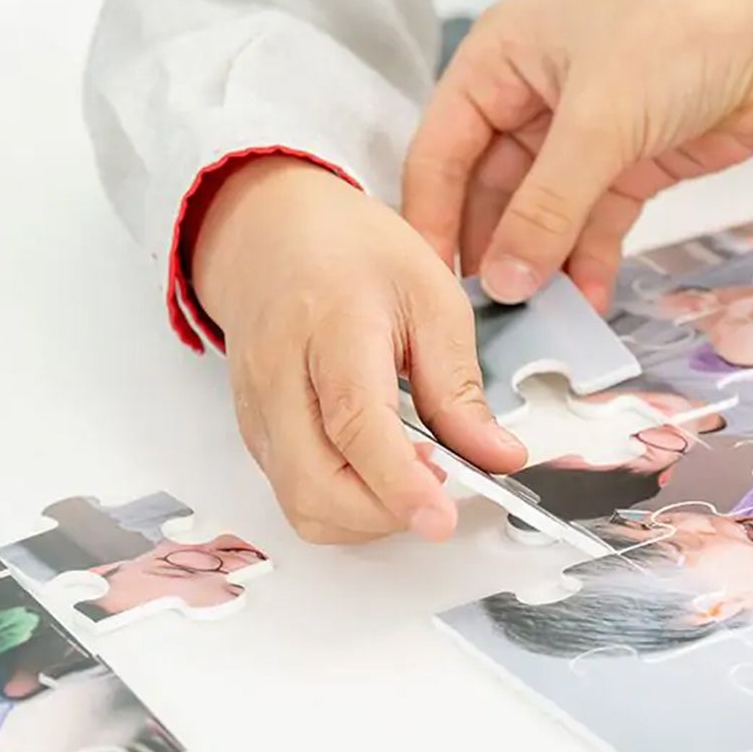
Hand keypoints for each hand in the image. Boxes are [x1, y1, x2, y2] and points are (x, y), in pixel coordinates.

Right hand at [192, 157, 523, 542]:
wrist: (270, 232)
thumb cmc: (351, 253)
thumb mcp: (432, 298)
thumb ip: (460, 388)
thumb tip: (498, 458)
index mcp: (331, 325)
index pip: (356, 422)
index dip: (399, 482)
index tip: (441, 519)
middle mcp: (279, 376)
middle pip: (317, 484)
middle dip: (387, 513)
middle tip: (441, 487)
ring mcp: (258, 411)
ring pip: (302, 504)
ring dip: (367, 517)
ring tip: (413, 475)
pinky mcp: (254, 434)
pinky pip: (295, 495)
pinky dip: (345, 506)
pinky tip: (380, 472)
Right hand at [402, 0, 752, 310]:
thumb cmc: (683, 32)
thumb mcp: (601, 118)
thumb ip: (547, 206)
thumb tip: (503, 282)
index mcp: (498, 61)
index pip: (441, 151)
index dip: (431, 219)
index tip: (427, 286)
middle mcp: (529, 98)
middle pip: (488, 192)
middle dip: (490, 252)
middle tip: (485, 318)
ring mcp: (581, 136)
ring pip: (541, 215)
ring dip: (540, 265)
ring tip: (536, 323)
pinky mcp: (629, 166)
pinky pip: (592, 225)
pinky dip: (588, 262)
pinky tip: (586, 302)